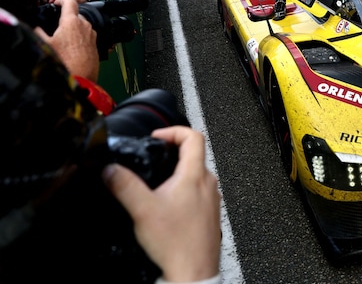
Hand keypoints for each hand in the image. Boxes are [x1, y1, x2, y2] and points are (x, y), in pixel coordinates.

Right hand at [35, 0, 97, 81]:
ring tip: (63, 40)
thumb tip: (37, 28)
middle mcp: (85, 25)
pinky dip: (79, 38)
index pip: (69, 2)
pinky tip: (71, 48)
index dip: (62, 0)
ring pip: (81, 26)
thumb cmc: (64, 62)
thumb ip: (39, 32)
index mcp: (72, 22)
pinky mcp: (95, 43)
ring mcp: (92, 34)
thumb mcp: (45, 44)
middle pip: (75, 15)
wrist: (81, 78)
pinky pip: (86, 36)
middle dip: (66, 18)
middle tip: (56, 26)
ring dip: (73, 29)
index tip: (57, 3)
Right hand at [102, 126, 220, 283]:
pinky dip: (183, 190)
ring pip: (196, 174)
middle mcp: (208, 184)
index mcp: (195, 175)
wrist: (193, 272)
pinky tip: (168, 205)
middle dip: (172, 152)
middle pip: (194, 154)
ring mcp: (212, 198)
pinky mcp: (210, 213)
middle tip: (154, 156)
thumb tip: (111, 170)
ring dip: (177, 172)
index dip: (173, 130)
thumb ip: (124, 186)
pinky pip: (198, 192)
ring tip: (158, 181)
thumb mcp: (142, 210)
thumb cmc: (176, 244)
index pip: (193, 136)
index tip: (157, 136)